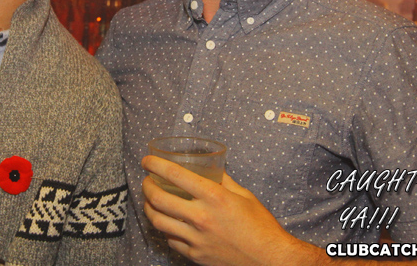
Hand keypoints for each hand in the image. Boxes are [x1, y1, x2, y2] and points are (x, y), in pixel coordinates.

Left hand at [142, 155, 311, 265]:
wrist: (270, 260)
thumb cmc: (261, 226)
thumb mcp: (244, 196)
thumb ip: (224, 181)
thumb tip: (211, 170)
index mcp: (214, 197)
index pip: (175, 175)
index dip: (156, 164)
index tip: (147, 160)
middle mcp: (201, 217)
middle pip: (159, 199)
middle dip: (146, 186)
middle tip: (146, 181)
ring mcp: (196, 238)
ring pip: (158, 221)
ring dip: (148, 208)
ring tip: (149, 201)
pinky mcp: (196, 255)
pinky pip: (171, 241)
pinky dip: (166, 230)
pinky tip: (168, 223)